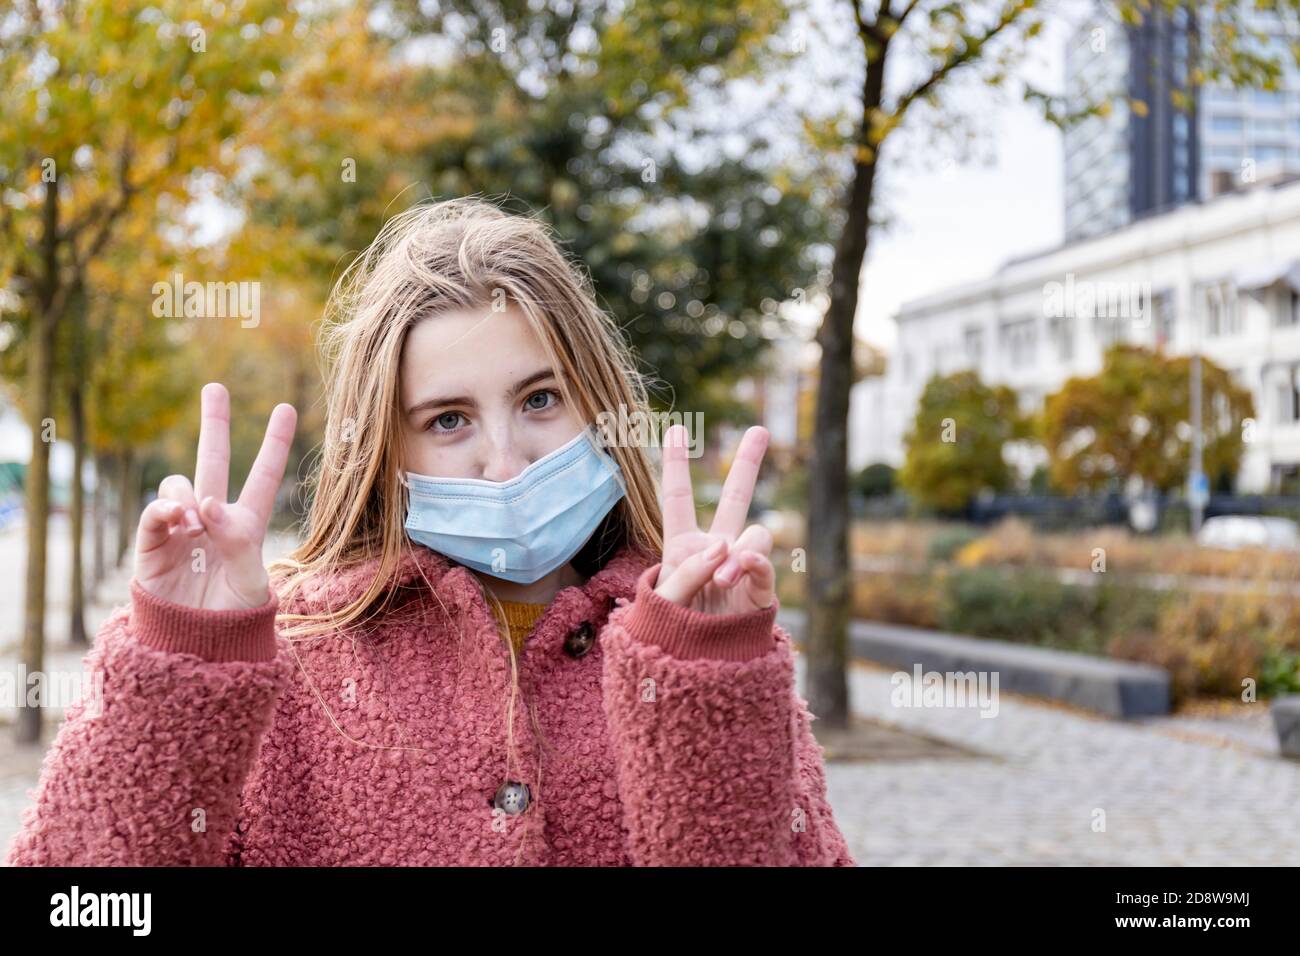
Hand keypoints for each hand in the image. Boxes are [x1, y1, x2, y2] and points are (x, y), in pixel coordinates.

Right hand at [134, 382, 297, 609]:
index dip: (274, 444)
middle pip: (214, 461)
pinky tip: (177, 518)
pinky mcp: (153, 543)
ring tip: (197, 524)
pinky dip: (165, 508)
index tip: (286, 407)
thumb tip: (209, 504)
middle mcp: (213, 519)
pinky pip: (156, 511)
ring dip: (191, 493)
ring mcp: (181, 527)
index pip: (262, 477)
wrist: (196, 645)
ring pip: (182, 483)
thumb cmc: (232, 617)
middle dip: (215, 424)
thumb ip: (237, 541)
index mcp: (246, 525)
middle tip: (215, 387)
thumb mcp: (250, 581)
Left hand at [654, 423, 774, 614]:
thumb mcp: (663, 599)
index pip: (678, 498)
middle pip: (735, 498)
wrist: (694, 672)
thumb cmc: (668, 633)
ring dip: (737, 550)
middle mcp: (715, 549)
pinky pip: (764, 566)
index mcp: (682, 546)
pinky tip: (739, 569)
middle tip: (761, 429)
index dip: (677, 464)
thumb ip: (688, 569)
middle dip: (748, 463)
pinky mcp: (759, 592)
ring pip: (754, 534)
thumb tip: (725, 546)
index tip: (676, 428)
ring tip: (720, 578)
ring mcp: (740, 569)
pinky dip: (753, 565)